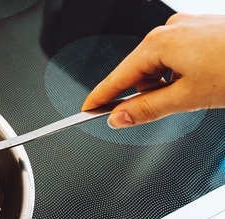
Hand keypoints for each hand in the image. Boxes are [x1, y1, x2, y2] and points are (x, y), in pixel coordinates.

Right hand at [82, 14, 224, 127]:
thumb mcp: (188, 98)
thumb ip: (146, 110)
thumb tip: (119, 118)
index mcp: (159, 43)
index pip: (118, 77)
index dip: (101, 97)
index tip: (86, 111)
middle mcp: (171, 28)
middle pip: (140, 70)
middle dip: (146, 93)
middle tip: (165, 110)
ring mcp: (189, 25)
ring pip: (163, 64)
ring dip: (170, 84)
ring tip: (198, 93)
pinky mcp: (205, 28)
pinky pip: (181, 54)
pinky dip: (185, 72)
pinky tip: (205, 81)